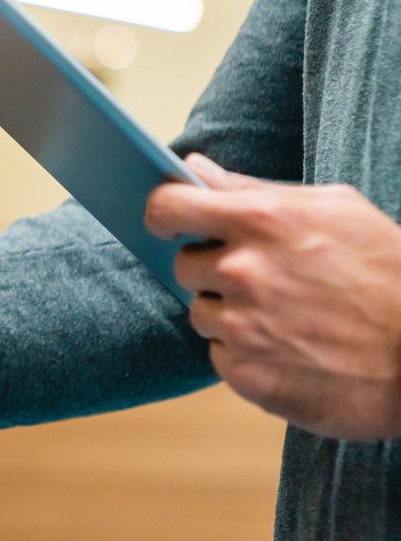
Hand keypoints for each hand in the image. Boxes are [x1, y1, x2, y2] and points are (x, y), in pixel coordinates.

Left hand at [146, 154, 400, 438]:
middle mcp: (242, 272)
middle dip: (212, 269)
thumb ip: (253, 189)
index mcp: (262, 221)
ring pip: (200, 313)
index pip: (168, 206)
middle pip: (183, 265)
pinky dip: (245, 352)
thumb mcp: (334, 209)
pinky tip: (290, 348)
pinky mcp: (244, 373)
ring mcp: (241, 326)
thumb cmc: (390, 272)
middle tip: (265, 278)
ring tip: (288, 315)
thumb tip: (193, 167)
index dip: (162, 213)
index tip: (168, 222)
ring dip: (230, 313)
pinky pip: (218, 354)